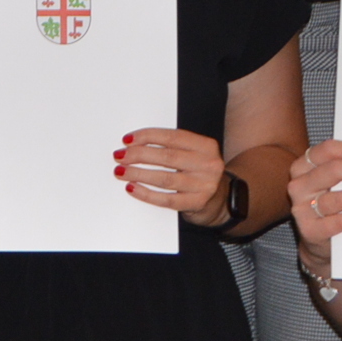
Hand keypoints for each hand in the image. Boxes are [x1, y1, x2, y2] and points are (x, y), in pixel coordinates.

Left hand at [116, 126, 235, 221]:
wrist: (222, 199)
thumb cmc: (198, 172)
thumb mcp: (193, 154)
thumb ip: (171, 147)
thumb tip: (134, 145)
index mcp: (206, 146)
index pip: (172, 137)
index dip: (147, 137)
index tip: (127, 139)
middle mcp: (208, 164)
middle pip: (167, 157)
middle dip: (138, 155)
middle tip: (120, 156)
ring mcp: (204, 186)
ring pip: (165, 178)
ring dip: (138, 174)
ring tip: (121, 172)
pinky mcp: (197, 204)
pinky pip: (167, 200)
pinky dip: (146, 194)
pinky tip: (133, 188)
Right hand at [287, 141, 341, 267]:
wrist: (317, 240)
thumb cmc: (329, 204)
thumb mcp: (330, 183)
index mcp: (302, 167)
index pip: (327, 151)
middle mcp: (299, 186)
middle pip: (333, 171)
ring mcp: (302, 209)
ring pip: (337, 198)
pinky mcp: (310, 231)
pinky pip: (338, 222)